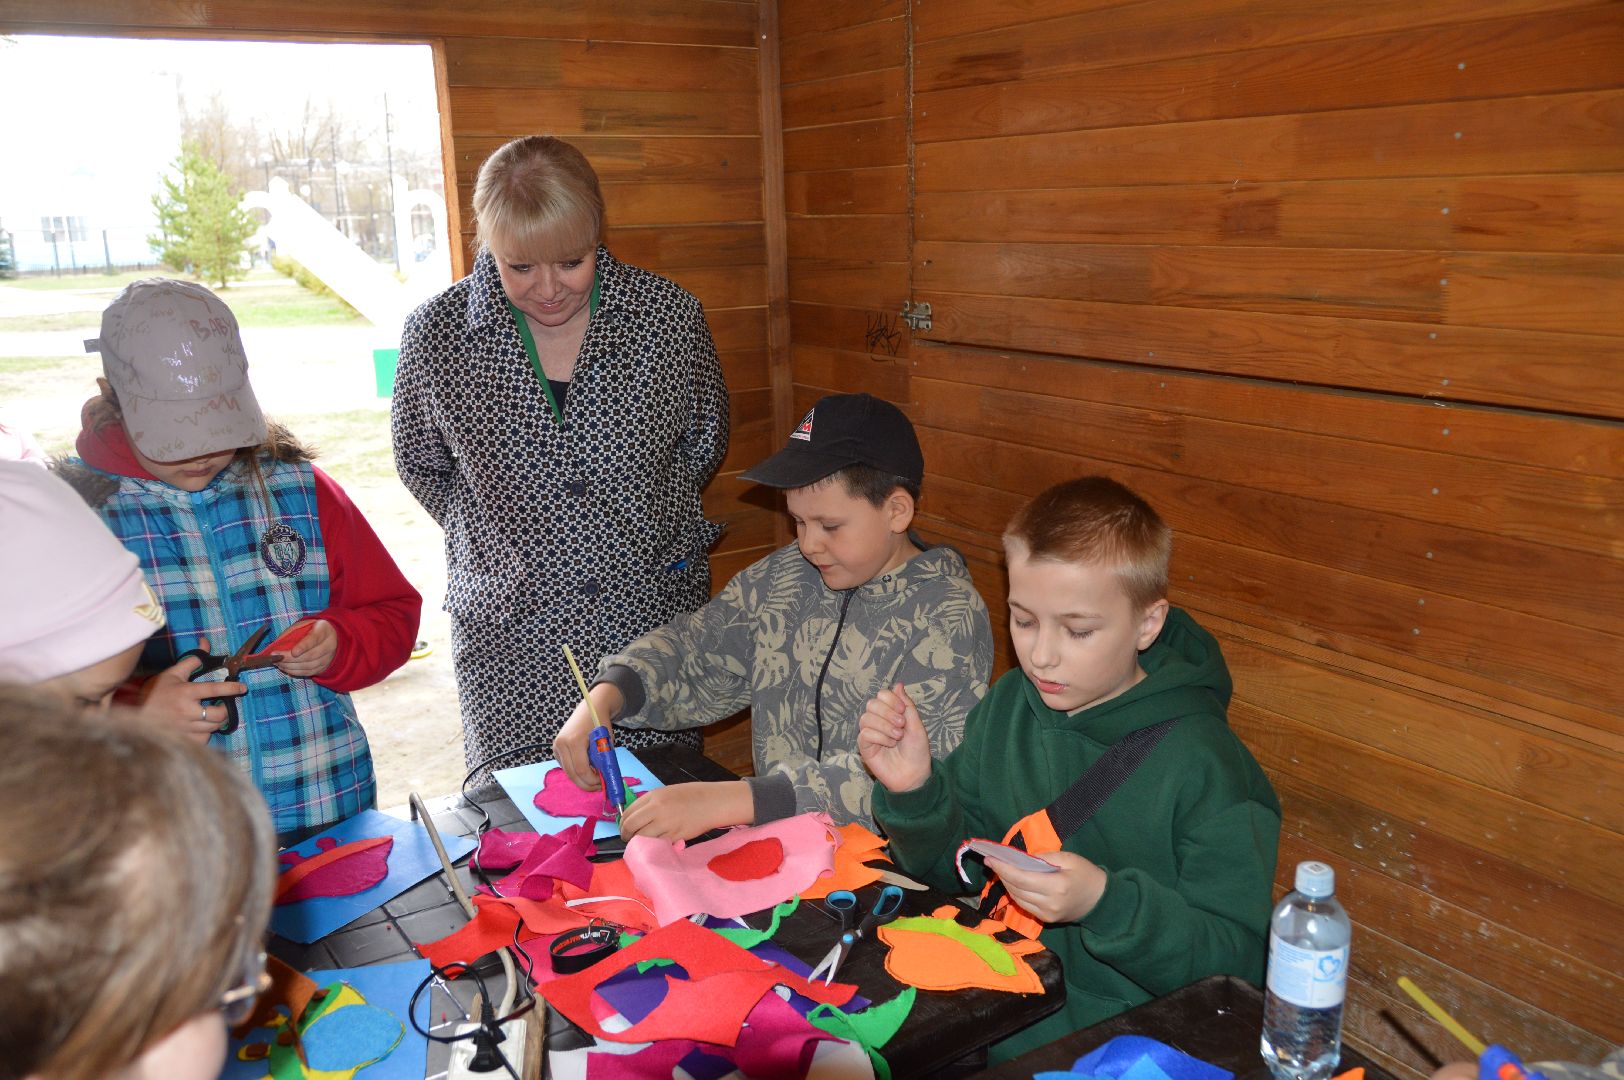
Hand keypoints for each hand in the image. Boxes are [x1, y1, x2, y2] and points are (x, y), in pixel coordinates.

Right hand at [138, 638, 244, 743]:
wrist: (134, 714)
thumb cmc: (155, 693)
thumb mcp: (172, 674)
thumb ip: (192, 661)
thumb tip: (206, 643)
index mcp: (186, 693)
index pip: (214, 689)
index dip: (231, 688)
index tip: (242, 688)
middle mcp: (187, 711)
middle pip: (219, 714)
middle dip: (225, 710)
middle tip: (222, 705)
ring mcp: (185, 728)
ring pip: (213, 728)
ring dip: (216, 721)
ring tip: (210, 715)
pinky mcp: (182, 740)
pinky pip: (203, 739)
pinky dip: (205, 734)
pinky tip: (199, 727)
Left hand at [274, 619, 335, 677]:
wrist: (327, 636)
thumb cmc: (310, 629)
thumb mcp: (301, 625)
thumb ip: (290, 634)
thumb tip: (277, 646)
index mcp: (323, 630)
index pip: (314, 639)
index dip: (303, 647)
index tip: (292, 652)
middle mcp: (329, 644)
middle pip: (310, 655)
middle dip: (291, 659)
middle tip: (277, 658)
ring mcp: (328, 658)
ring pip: (308, 666)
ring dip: (291, 666)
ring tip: (278, 663)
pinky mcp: (324, 667)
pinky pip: (308, 672)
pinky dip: (295, 672)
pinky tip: (286, 668)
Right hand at [553, 682, 624, 790]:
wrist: (590, 707)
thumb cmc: (600, 723)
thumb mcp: (606, 742)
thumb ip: (603, 761)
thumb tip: (603, 779)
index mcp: (574, 741)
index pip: (581, 770)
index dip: (592, 780)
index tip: (603, 782)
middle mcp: (561, 744)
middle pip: (572, 774)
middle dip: (586, 784)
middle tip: (599, 786)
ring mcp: (556, 746)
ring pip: (568, 772)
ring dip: (582, 778)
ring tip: (595, 777)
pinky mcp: (556, 749)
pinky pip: (566, 766)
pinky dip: (576, 771)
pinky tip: (587, 768)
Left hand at [619, 780, 751, 842]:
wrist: (712, 802)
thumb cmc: (691, 796)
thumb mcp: (667, 792)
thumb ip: (651, 803)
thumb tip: (635, 817)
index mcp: (654, 796)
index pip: (629, 812)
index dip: (623, 823)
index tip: (624, 829)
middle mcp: (657, 809)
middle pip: (631, 826)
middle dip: (626, 835)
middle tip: (628, 839)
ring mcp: (666, 823)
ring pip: (642, 837)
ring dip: (638, 842)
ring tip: (641, 843)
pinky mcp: (675, 836)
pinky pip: (657, 843)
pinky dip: (653, 845)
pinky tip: (655, 844)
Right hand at [858, 682, 931, 792]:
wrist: (915, 774)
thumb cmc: (917, 750)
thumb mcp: (916, 725)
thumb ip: (907, 705)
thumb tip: (898, 684)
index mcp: (891, 713)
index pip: (882, 694)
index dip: (891, 699)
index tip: (903, 711)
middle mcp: (878, 721)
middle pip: (872, 704)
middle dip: (888, 712)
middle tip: (901, 725)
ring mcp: (870, 734)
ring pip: (866, 718)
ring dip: (885, 726)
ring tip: (897, 737)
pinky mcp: (865, 747)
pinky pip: (865, 734)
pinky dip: (879, 737)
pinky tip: (890, 744)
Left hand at [986, 849, 1107, 923]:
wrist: (1101, 900)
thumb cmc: (1086, 874)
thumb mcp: (1068, 858)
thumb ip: (1044, 857)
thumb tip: (1021, 858)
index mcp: (1057, 886)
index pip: (1021, 878)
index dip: (1003, 868)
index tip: (990, 858)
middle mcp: (1050, 904)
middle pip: (1017, 889)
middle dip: (1002, 874)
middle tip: (992, 861)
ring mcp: (1048, 915)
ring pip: (1018, 899)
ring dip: (1007, 884)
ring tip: (1000, 870)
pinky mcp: (1047, 920)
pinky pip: (1025, 906)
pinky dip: (1016, 893)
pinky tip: (1012, 882)